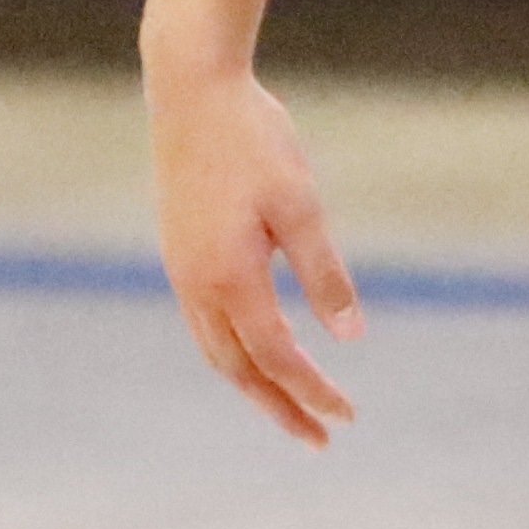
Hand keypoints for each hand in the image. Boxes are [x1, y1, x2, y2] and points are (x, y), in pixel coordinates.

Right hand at [151, 63, 361, 445]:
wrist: (191, 90)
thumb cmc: (254, 140)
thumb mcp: (301, 205)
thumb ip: (324, 273)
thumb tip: (350, 336)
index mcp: (229, 278)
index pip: (278, 357)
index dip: (313, 391)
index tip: (347, 416)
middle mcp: (197, 285)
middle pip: (239, 370)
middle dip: (280, 407)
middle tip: (319, 437)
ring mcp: (180, 270)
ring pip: (215, 350)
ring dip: (253, 385)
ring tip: (288, 405)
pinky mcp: (178, 252)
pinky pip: (203, 324)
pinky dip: (232, 352)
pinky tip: (255, 347)